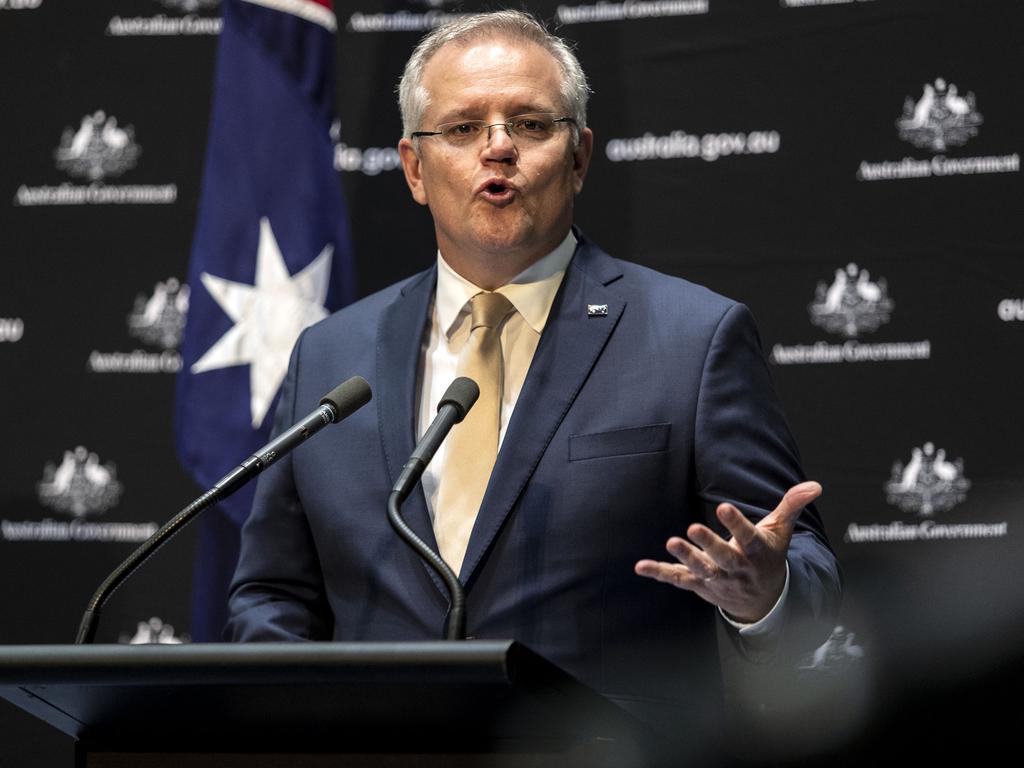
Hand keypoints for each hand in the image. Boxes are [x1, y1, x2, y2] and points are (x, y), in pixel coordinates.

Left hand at [634, 481, 821, 622]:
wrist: (763, 600)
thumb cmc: (767, 555)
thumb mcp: (780, 531)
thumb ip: (792, 505)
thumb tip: (815, 485)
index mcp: (755, 551)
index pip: (747, 537)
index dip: (735, 523)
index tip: (723, 507)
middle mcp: (737, 568)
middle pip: (723, 557)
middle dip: (708, 544)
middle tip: (692, 528)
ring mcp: (717, 579)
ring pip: (701, 569)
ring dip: (686, 557)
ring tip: (671, 542)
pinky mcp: (700, 585)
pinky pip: (678, 579)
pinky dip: (660, 573)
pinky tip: (641, 566)